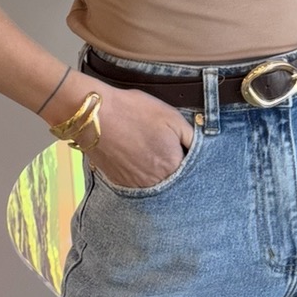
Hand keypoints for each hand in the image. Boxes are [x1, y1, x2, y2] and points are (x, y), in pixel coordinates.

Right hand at [43, 75, 195, 189]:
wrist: (96, 115)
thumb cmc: (135, 111)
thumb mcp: (172, 116)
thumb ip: (192, 137)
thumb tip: (201, 149)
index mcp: (173, 164)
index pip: (191, 172)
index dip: (188, 160)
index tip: (182, 150)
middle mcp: (157, 181)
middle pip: (174, 181)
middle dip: (174, 169)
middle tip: (164, 150)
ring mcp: (137, 185)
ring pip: (156, 185)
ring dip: (157, 174)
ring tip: (148, 153)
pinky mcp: (120, 184)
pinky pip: (138, 186)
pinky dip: (140, 175)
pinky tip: (135, 159)